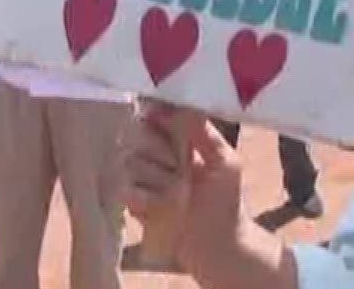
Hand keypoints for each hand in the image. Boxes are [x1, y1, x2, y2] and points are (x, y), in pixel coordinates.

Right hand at [123, 103, 245, 274]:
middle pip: (139, 138)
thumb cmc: (227, 203)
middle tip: (177, 168)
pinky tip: (158, 206)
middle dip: (157, 150)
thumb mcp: (225, 162)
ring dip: (155, 178)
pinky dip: (143, 197)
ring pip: (132, 163)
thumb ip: (203, 133)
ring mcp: (145, 182)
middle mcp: (160, 159)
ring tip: (175, 194)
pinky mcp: (134, 205)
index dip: (154, 115)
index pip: (158, 119)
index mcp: (182, 144)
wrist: (218, 247)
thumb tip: (177, 106)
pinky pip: (126, 190)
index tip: (152, 113)